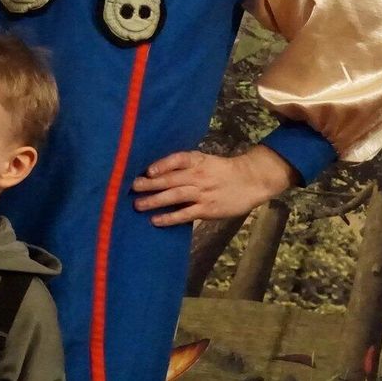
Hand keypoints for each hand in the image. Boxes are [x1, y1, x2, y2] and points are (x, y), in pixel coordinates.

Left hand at [130, 145, 295, 226]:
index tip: (148, 170)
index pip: (177, 160)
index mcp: (196, 160)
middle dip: (150, 184)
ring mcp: (203, 193)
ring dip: (155, 200)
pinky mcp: (207, 209)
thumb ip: (183, 165)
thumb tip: (155, 171)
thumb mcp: (204, 161)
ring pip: (175, 196)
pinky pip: (185, 214)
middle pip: (171, 179)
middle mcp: (198, 175)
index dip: (162, 164)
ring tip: (138, 204)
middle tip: (132, 187)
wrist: (250, 181)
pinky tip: (156, 220)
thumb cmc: (222, 170)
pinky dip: (169, 218)